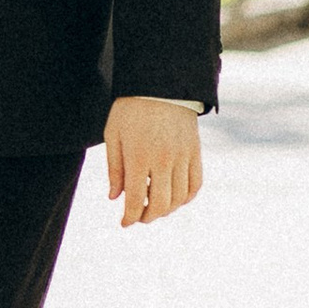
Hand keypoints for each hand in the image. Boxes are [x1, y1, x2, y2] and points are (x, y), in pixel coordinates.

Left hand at [106, 98, 202, 226]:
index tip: (124, 223)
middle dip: (148, 217)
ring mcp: (183, 157)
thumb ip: (114, 169)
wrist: (161, 84)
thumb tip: (115, 198)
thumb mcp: (113, 135)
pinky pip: (195, 185)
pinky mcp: (195, 153)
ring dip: (167, 210)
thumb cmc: (130, 109)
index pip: (136, 200)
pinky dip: (186, 198)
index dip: (129, 217)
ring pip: (179, 199)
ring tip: (154, 207)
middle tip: (139, 217)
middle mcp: (163, 160)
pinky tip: (175, 199)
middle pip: (160, 205)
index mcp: (138, 156)